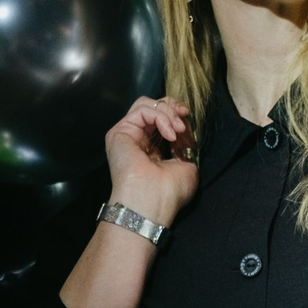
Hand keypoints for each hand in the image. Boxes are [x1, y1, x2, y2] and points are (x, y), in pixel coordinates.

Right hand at [105, 96, 198, 226]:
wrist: (153, 203)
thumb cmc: (169, 192)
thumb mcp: (188, 164)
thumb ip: (186, 145)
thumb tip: (185, 127)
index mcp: (152, 148)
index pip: (162, 118)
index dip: (176, 114)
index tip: (188, 122)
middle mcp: (138, 140)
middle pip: (153, 106)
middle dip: (172, 108)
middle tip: (184, 120)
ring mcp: (127, 135)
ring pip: (147, 104)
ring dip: (168, 113)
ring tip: (178, 131)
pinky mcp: (119, 132)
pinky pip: (143, 110)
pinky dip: (160, 117)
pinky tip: (170, 134)